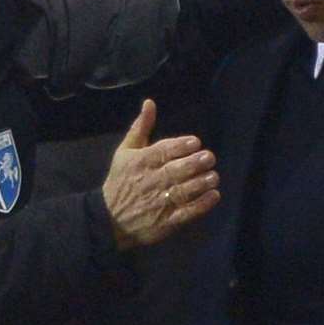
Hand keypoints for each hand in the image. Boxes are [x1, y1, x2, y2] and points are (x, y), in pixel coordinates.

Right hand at [102, 99, 219, 248]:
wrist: (109, 219)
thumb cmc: (121, 180)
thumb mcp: (125, 152)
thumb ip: (140, 127)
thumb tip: (149, 103)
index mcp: (140, 162)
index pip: (162, 152)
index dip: (180, 146)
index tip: (196, 142)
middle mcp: (150, 181)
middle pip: (175, 171)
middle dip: (194, 164)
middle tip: (210, 158)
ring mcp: (158, 203)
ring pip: (182, 192)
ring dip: (200, 183)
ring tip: (214, 176)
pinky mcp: (165, 221)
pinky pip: (186, 213)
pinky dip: (201, 205)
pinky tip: (214, 196)